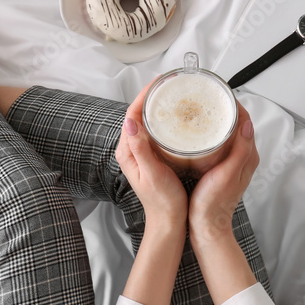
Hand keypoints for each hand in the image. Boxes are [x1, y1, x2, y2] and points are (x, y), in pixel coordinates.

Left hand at [115, 80, 188, 230]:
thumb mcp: (152, 174)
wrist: (169, 222)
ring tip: (174, 93)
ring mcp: (143, 152)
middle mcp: (133, 149)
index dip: (144, 95)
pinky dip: (165, 119)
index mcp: (128, 152)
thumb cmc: (162, 202)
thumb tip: (131, 123)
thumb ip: (140, 150)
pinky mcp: (154, 155)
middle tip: (170, 83)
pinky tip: (177, 116)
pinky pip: (157, 130)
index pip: (131, 114)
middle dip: (152, 96)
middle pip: (139, 113)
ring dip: (158, 106)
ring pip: (148, 121)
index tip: (158, 83)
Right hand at [188, 101, 258, 240]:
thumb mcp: (227, 174)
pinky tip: (198, 130)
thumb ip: (240, 150)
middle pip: (236, 123)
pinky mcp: (221, 166)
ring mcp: (232, 161)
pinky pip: (219, 141)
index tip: (219, 91)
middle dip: (224, 107)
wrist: (206, 227)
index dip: (234, 103)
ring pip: (227, 131)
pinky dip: (211, 131)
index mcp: (248, 156)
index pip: (245, 120)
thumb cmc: (213, 204)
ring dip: (217, 119)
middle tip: (207, 96)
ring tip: (201, 108)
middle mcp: (243, 156)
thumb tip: (246, 123)